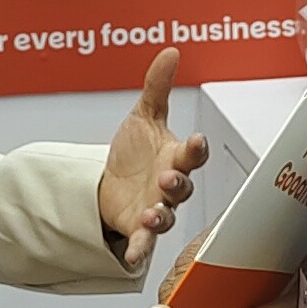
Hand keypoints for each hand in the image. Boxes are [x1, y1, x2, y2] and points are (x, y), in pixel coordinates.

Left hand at [97, 47, 208, 266]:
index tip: (195, 141)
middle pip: (182, 187)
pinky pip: (143, 241)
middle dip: (177, 184)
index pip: (192, 154)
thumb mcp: (144, 116)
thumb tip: (170, 52)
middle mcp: (170, 185)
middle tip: (169, 178)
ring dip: (161, 217)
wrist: (110, 184)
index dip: (195, 149)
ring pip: (167, 216)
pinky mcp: (138, 228)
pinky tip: (133, 255)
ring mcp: (156, 208)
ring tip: (151, 214)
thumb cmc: (136, 153)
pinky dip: (140, 248)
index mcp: (175, 158)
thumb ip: (158, 87)